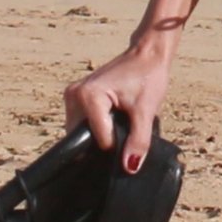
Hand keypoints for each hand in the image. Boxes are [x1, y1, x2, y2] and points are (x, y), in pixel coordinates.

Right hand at [63, 40, 171, 173]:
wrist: (149, 53)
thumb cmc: (149, 75)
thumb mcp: (147, 109)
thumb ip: (139, 140)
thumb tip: (129, 168)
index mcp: (88, 96)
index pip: (98, 139)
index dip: (116, 144)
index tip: (131, 135)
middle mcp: (74, 95)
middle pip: (84, 137)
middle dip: (104, 141)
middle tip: (126, 129)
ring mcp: (72, 96)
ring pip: (82, 132)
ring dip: (100, 134)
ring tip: (122, 120)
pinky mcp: (76, 98)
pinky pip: (82, 123)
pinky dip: (97, 127)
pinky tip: (114, 118)